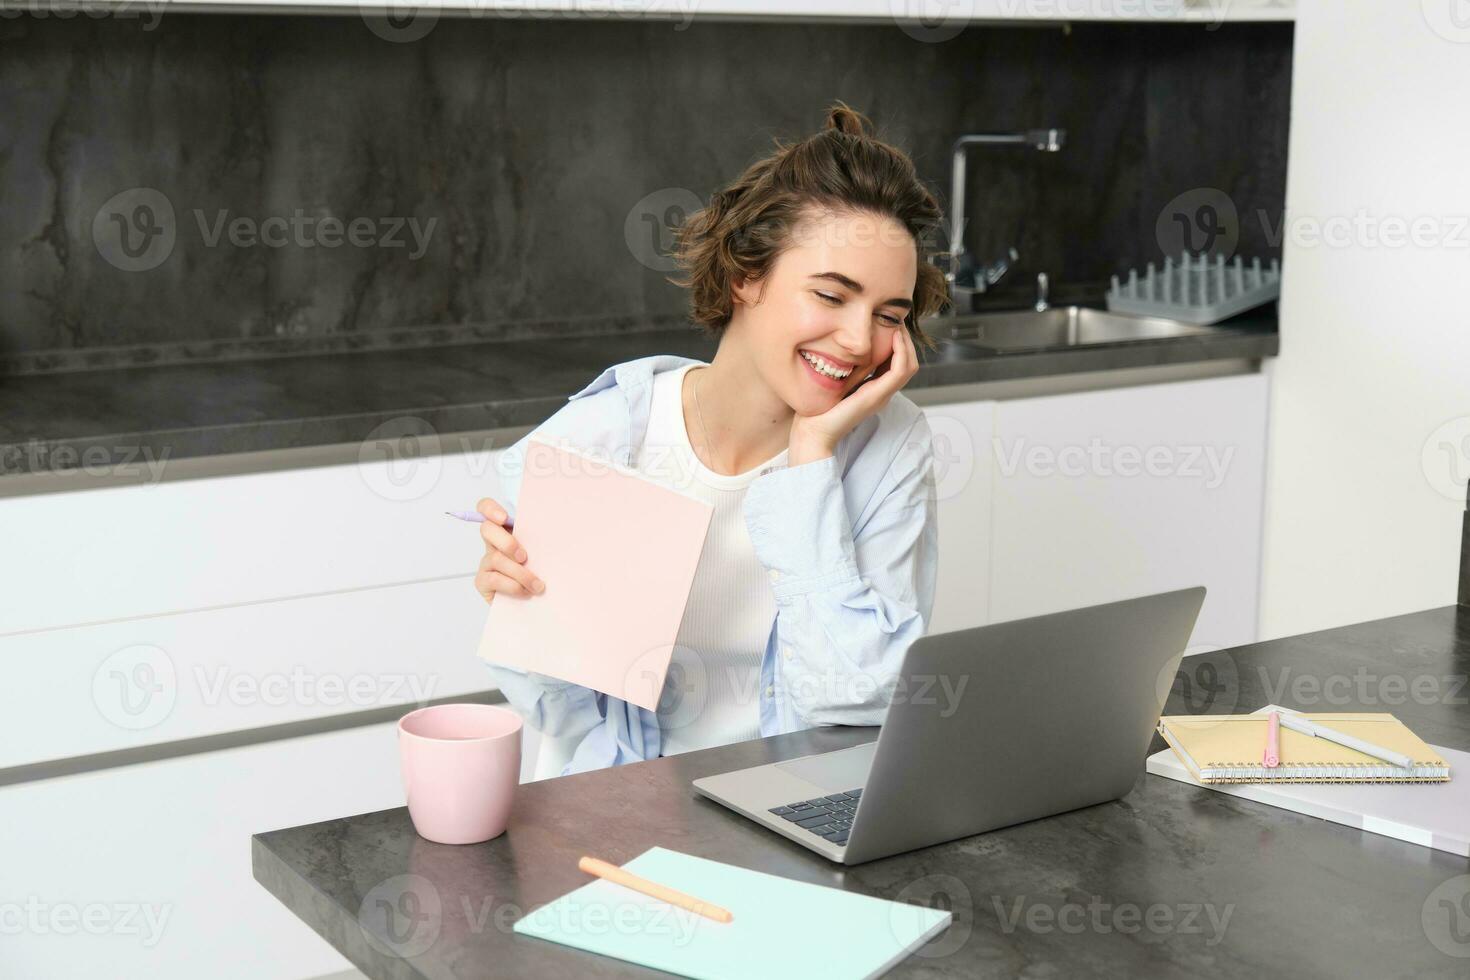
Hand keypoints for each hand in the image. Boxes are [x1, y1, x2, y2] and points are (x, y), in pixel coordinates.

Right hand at [472, 496, 544, 604]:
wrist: (532, 603)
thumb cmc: (539, 572)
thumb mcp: (540, 553)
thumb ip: (539, 540)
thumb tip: (556, 529)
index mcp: (506, 531)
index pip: (486, 509)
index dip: (490, 509)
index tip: (504, 518)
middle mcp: (493, 544)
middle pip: (487, 530)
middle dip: (507, 542)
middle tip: (524, 557)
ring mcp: (486, 562)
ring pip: (497, 558)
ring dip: (521, 573)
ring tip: (538, 585)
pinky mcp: (482, 581)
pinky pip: (494, 579)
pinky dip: (513, 586)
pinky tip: (526, 592)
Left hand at [788, 325, 919, 464]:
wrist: (812, 432)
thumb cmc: (817, 409)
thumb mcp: (834, 380)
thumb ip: (843, 366)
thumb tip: (843, 343)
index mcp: (874, 390)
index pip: (897, 364)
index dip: (897, 343)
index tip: (888, 323)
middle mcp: (882, 393)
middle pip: (908, 363)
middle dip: (905, 340)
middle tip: (896, 319)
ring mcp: (882, 396)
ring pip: (909, 366)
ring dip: (906, 343)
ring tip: (897, 324)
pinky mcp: (877, 396)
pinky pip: (900, 371)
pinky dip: (901, 352)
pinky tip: (893, 336)